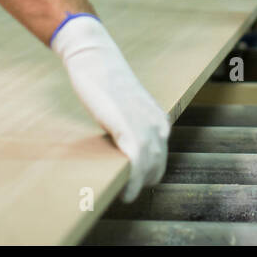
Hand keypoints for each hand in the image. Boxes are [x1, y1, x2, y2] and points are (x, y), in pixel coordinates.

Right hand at [50, 13, 170, 202]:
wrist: (96, 58)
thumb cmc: (105, 82)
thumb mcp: (125, 106)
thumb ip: (129, 123)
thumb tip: (121, 141)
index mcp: (159, 119)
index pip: (161, 155)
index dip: (149, 172)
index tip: (137, 183)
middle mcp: (157, 124)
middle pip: (158, 165)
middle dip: (145, 181)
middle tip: (129, 193)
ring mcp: (145, 126)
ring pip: (150, 167)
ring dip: (139, 186)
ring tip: (126, 197)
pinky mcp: (128, 128)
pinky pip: (137, 163)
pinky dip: (134, 182)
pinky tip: (126, 193)